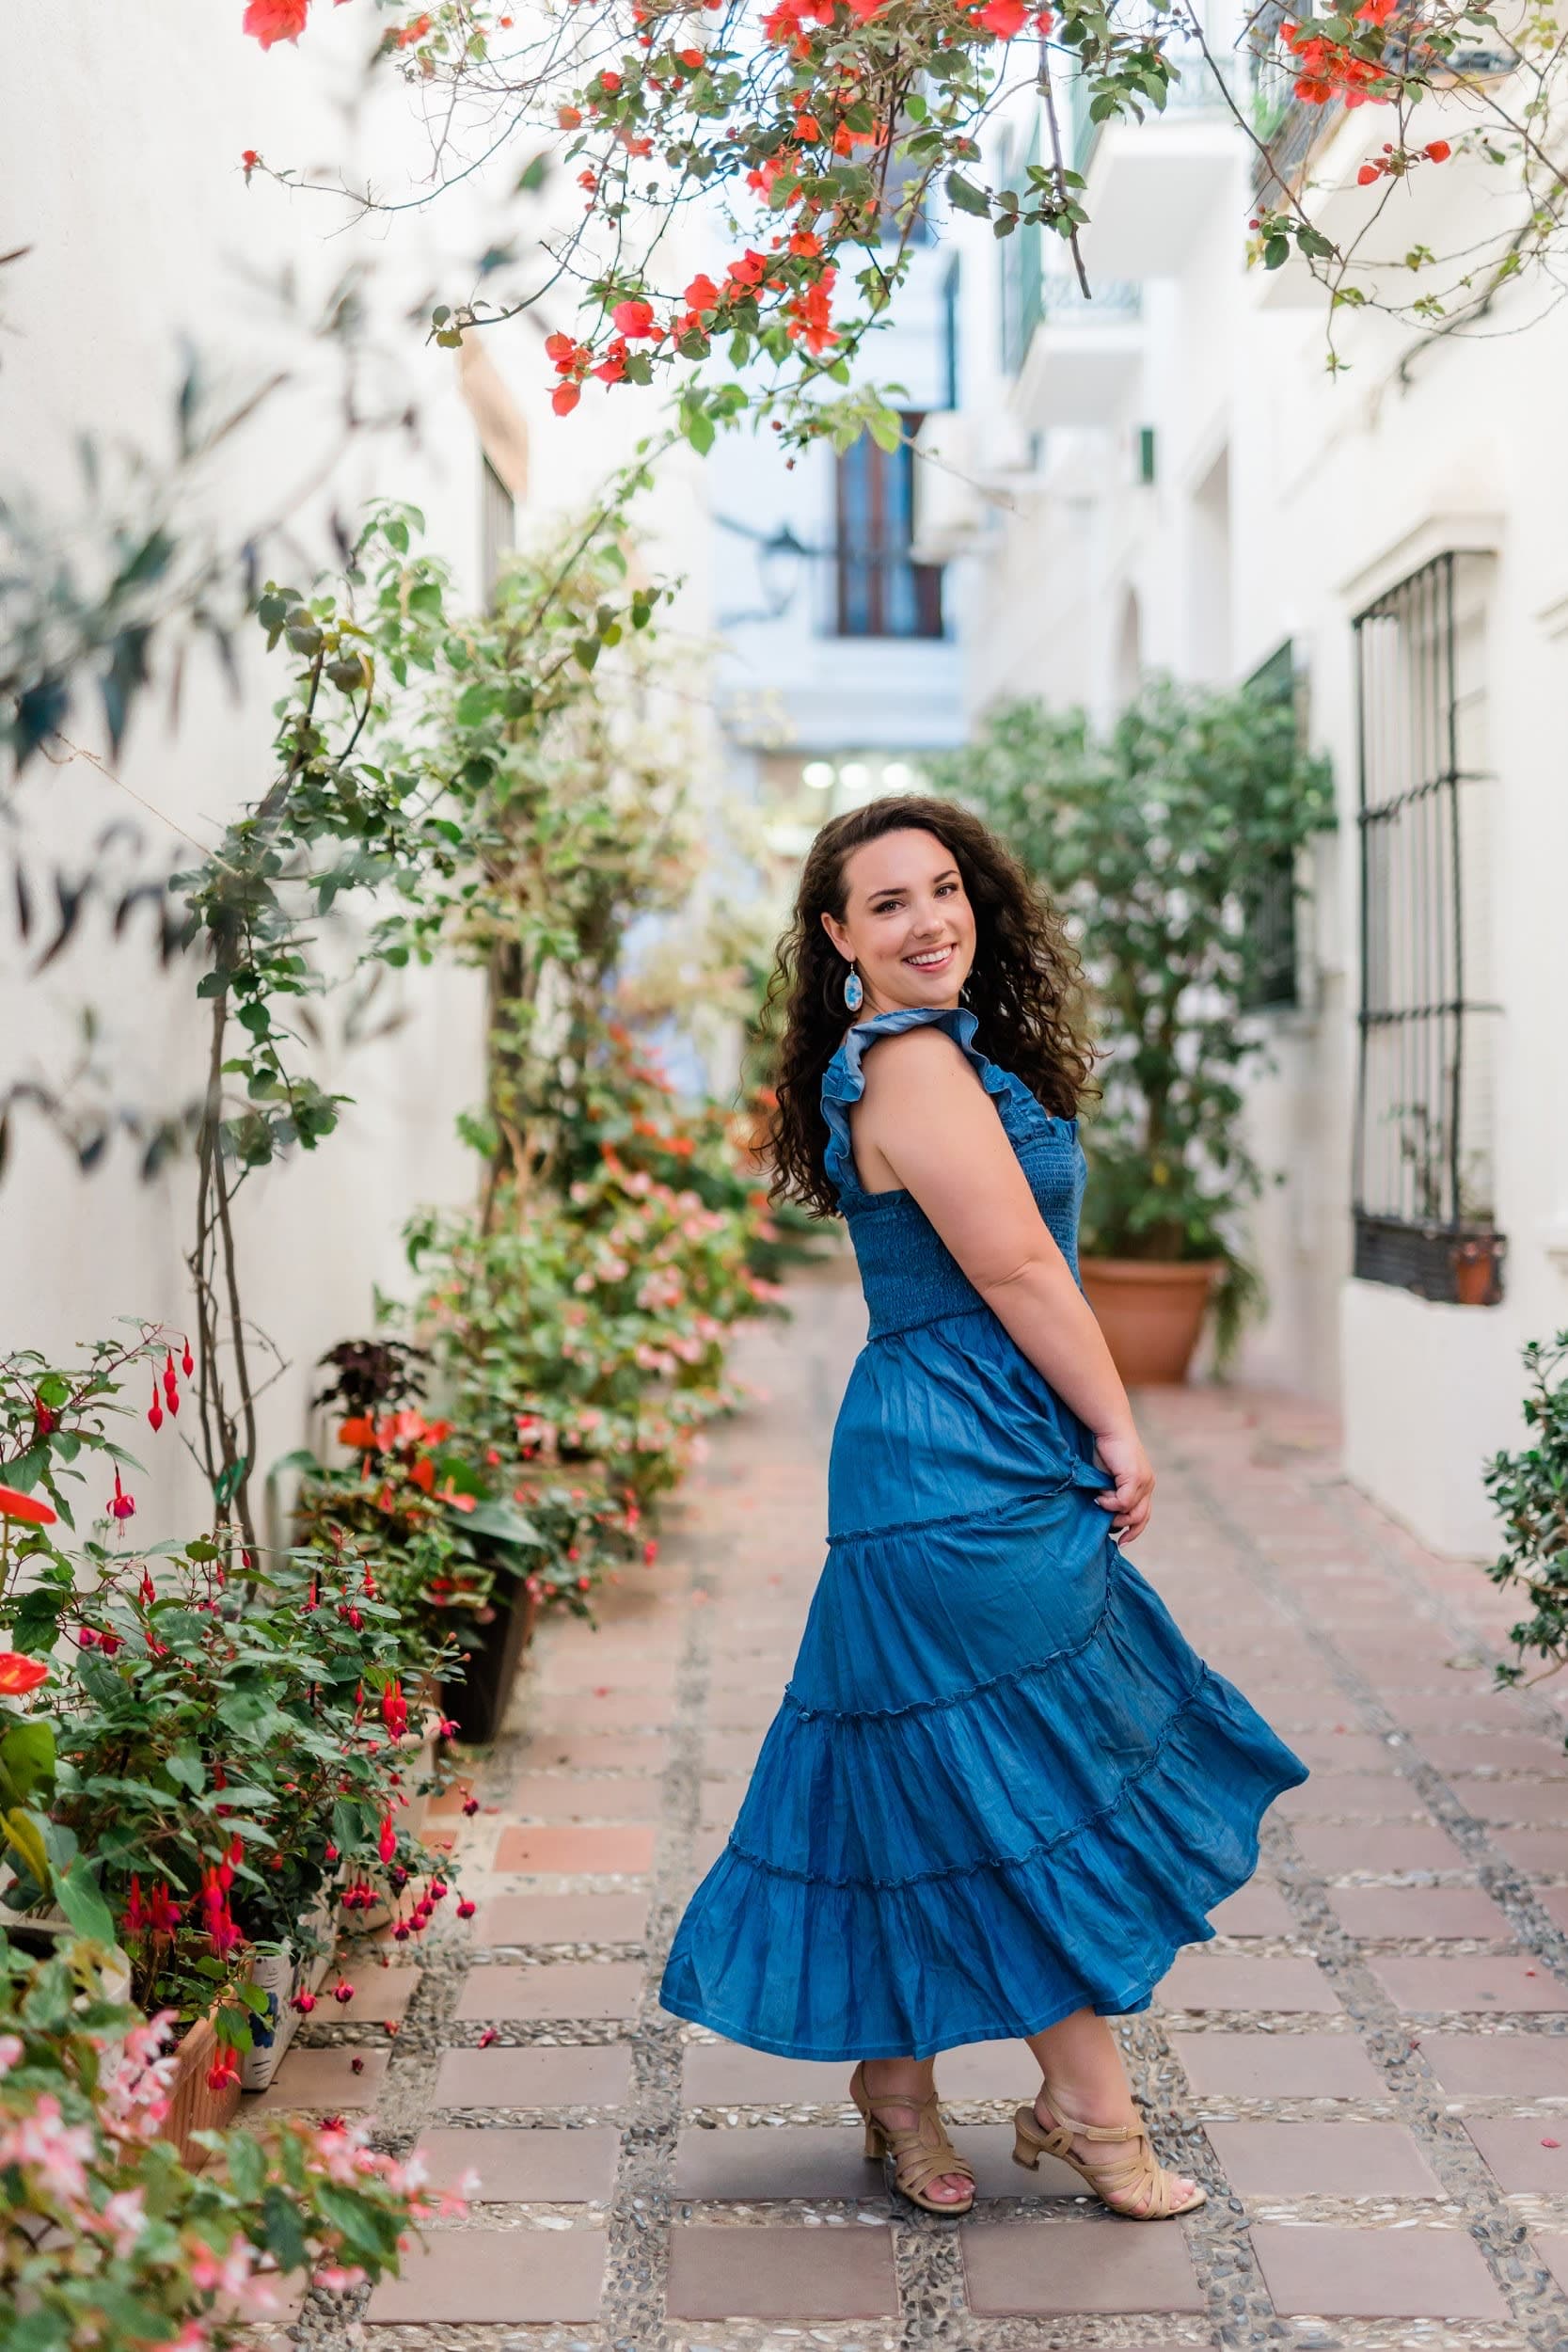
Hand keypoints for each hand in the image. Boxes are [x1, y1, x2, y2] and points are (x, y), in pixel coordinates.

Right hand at [1092, 1426, 1154, 1542]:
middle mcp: (1148, 1485)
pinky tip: (1099, 1496)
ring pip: (1132, 1512)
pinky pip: (1123, 1502)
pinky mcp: (1135, 1478)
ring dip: (1114, 1513)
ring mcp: (1144, 1482)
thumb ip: (1110, 1494)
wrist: (1109, 1428)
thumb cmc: (1105, 1449)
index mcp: (1144, 1485)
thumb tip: (1103, 1513)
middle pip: (1142, 1518)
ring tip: (1099, 1503)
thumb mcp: (1108, 1477)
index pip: (1144, 1515)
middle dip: (1125, 1528)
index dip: (1134, 1530)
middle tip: (1108, 1530)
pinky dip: (1110, 1503)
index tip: (1122, 1542)